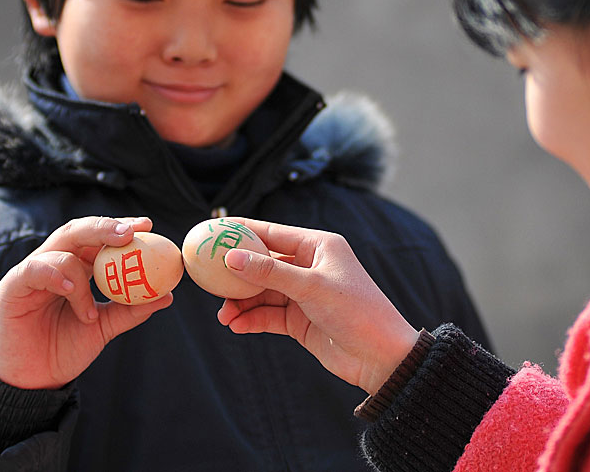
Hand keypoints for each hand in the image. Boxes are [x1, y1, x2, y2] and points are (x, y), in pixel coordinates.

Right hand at [0, 216, 172, 389]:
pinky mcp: (12, 286)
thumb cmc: (64, 348)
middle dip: (105, 227)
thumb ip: (131, 309)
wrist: (33, 381)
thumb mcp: (103, 327)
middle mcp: (55, 263)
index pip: (100, 238)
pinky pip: (34, 269)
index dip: (122, 227)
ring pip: (61, 249)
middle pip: (79, 231)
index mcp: (78, 267)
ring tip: (90, 313)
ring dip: (82, 276)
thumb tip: (168, 295)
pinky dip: (55, 275)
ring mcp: (33, 272)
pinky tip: (69, 291)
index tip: (148, 226)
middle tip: (129, 233)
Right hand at [216, 218, 418, 394]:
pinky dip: (251, 319)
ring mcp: (303, 294)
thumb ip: (271, 272)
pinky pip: (268, 315)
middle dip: (236, 275)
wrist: (381, 357)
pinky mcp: (300, 320)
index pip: (272, 233)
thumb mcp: (312, 287)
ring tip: (224, 315)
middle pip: (262, 264)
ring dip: (241, 303)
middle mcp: (309, 266)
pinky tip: (236, 326)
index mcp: (319, 246)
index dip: (241, 233)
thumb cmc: (357, 311)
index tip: (212, 233)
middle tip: (209, 282)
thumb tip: (232, 257)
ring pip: (262, 292)